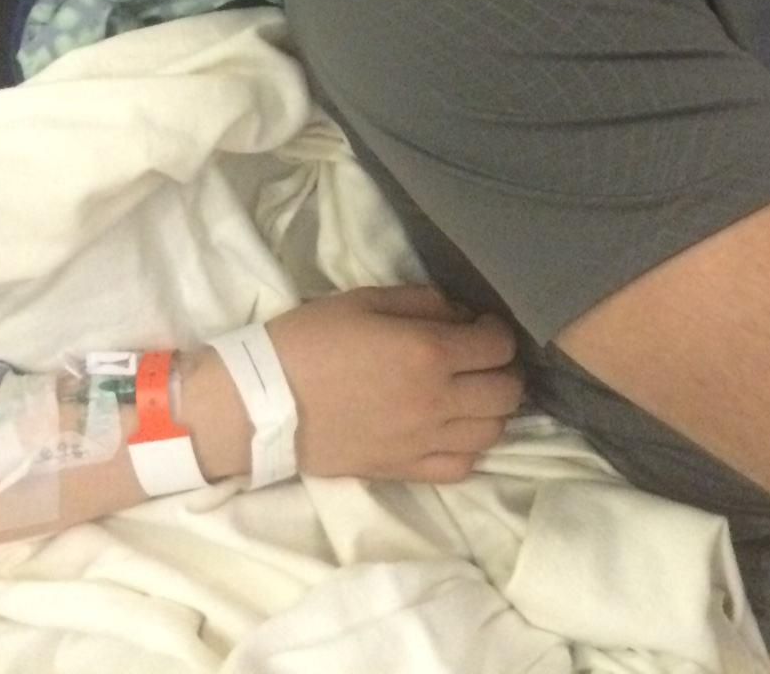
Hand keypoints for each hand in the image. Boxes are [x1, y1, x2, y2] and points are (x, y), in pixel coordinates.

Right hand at [189, 286, 522, 484]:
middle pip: (507, 392)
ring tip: (472, 395)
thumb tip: (462, 316)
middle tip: (482, 360)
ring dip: (492, 410)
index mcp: (429, 352)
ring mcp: (423, 441)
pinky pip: (462, 467)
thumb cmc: (312, 340)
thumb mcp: (368, 300)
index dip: (497, 331)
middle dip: (504, 370)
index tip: (479, 326)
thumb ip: (425, 302)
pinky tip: (453, 430)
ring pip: (493, 433)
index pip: (500, 346)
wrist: (261, 403)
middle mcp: (436, 400)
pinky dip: (470, 448)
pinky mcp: (404, 470)